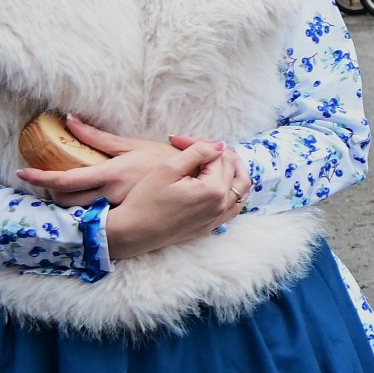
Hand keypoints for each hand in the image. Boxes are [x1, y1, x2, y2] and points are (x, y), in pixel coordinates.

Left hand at [18, 115, 197, 208]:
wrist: (195, 179)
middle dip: (52, 195)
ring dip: (67, 206)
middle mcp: (112, 196)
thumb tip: (69, 120)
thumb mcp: (131, 145)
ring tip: (63, 195)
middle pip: (68, 203)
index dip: (41, 179)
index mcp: (111, 174)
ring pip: (81, 214)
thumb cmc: (163, 158)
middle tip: (46, 186)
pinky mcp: (128, 218)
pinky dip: (88, 213)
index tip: (22, 174)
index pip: (66, 181)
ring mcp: (120, 210)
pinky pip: (100, 219)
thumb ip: (97, 137)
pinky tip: (88, 207)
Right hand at [102, 140, 247, 259]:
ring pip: (241, 188)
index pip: (217, 155)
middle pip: (232, 168)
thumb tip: (220, 145)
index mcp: (213, 189)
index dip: (199, 142)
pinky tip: (222, 183)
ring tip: (218, 159)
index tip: (177, 141)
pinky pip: (233, 207)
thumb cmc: (145, 200)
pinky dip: (233, 191)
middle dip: (215, 153)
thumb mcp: (168, 168)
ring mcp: (218, 218)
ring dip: (233, 170)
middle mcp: (221, 205)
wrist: (133, 232)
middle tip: (196, 146)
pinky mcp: (211, 226)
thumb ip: (198, 152)